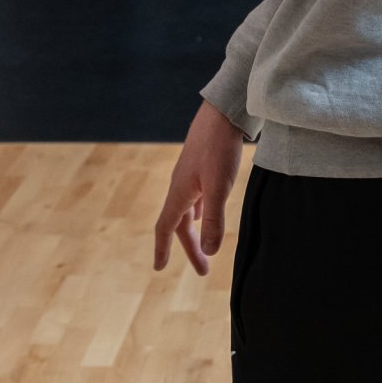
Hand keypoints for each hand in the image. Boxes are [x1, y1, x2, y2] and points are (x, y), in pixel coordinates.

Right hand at [152, 102, 245, 275]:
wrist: (223, 112)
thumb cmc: (220, 147)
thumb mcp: (219, 186)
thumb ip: (215, 219)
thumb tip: (210, 251)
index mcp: (180, 192)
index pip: (166, 227)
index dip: (163, 249)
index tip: (159, 268)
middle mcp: (181, 186)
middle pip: (180, 224)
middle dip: (191, 248)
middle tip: (203, 271)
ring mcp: (190, 176)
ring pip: (188, 211)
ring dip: (194, 232)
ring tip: (204, 247)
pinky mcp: (202, 167)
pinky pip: (195, 198)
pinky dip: (199, 212)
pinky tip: (204, 212)